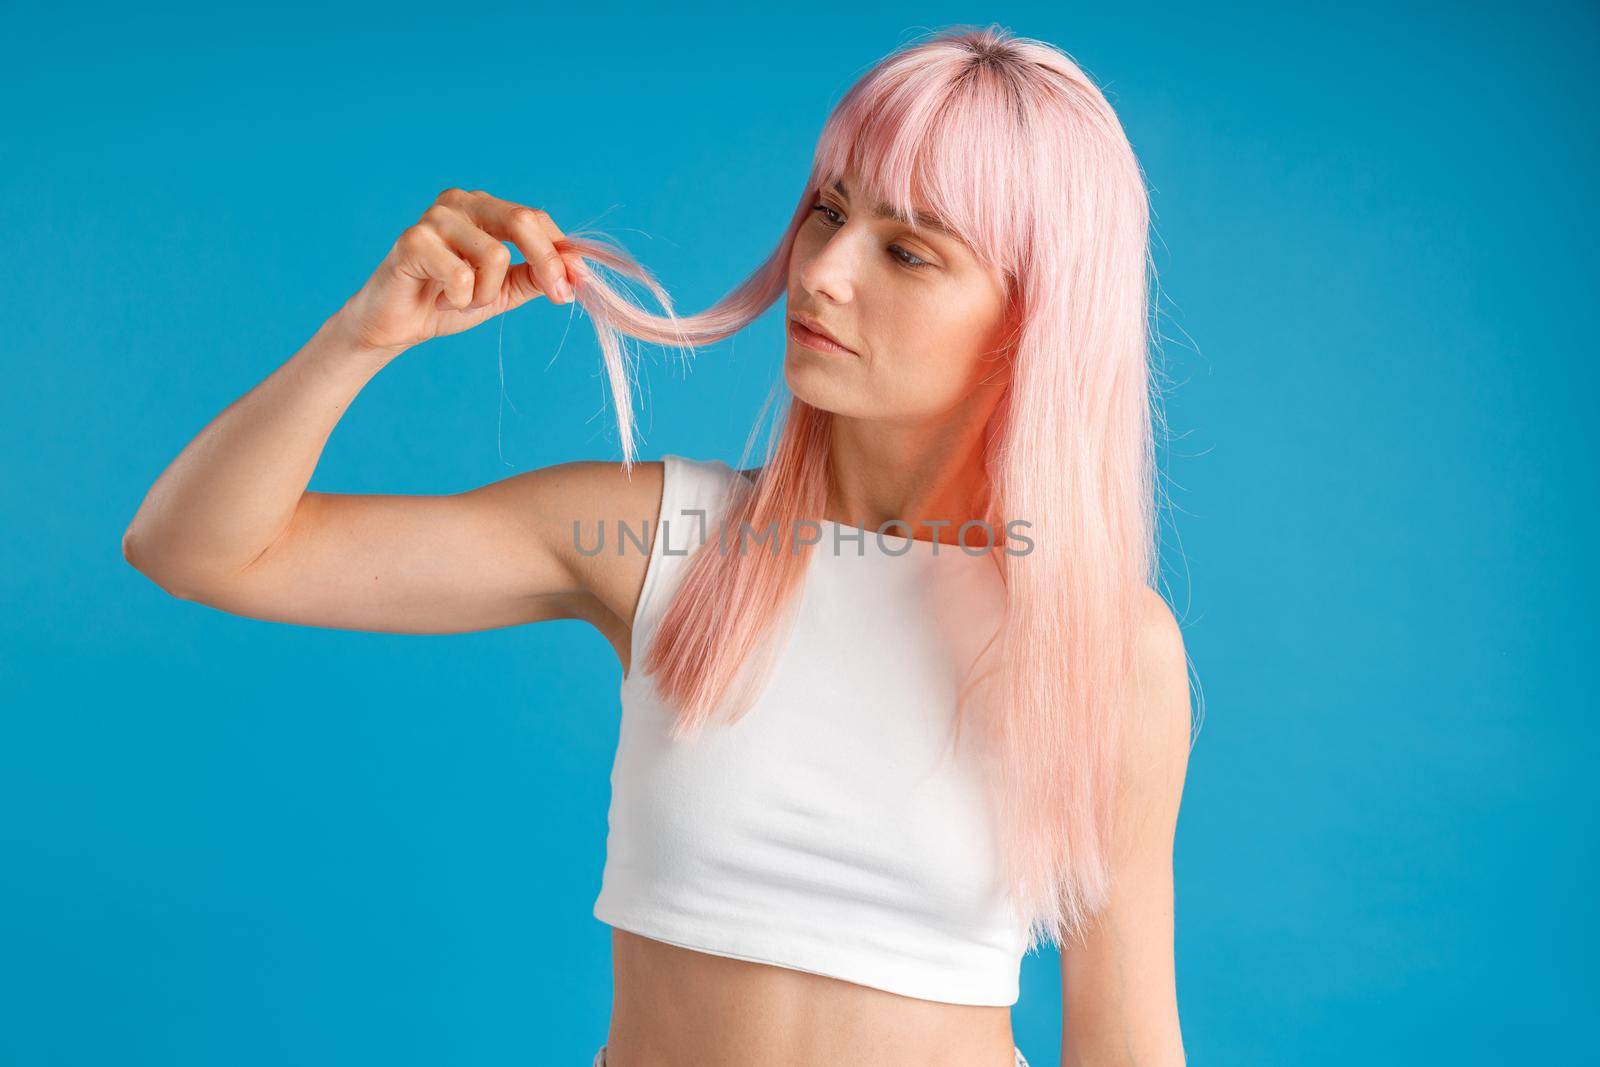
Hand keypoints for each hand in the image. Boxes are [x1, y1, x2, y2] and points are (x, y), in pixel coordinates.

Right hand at [330, 187, 580, 356]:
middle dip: (547, 264)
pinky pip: (462, 276)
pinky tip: (439, 299)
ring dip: (487, 294)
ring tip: (463, 300)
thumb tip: (576, 273)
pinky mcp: (413, 240)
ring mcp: (435, 218)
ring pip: (495, 256)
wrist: (396, 325)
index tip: (575, 286)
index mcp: (484, 208)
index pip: (536, 218)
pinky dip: (460, 300)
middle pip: (523, 221)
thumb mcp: (504, 290)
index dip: (561, 253)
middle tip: (559, 296)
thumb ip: (536, 276)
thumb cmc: (447, 301)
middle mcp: (461, 202)